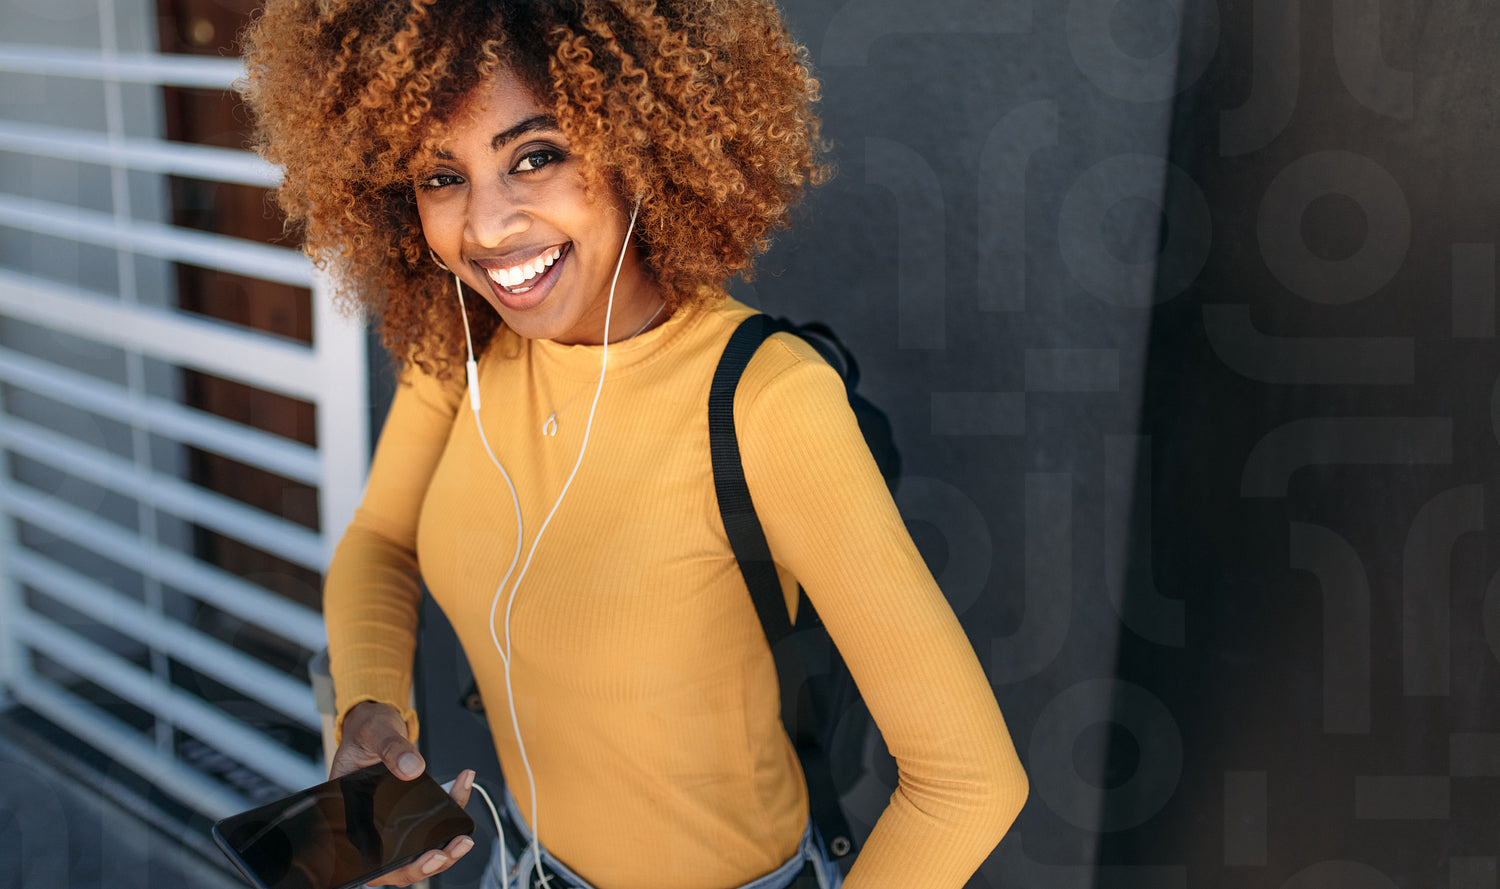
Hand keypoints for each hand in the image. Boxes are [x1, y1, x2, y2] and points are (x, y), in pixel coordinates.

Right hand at [331, 702, 478, 885]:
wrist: (375, 723)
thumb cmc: (365, 733)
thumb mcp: (374, 733)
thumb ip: (390, 749)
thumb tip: (412, 768)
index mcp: (352, 814)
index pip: (372, 857)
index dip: (398, 866)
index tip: (426, 856)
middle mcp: (371, 825)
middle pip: (400, 862)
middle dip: (430, 862)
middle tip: (454, 847)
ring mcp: (392, 821)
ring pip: (418, 851)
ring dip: (444, 849)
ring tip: (464, 837)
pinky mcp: (410, 812)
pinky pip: (432, 821)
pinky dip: (452, 809)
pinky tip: (463, 785)